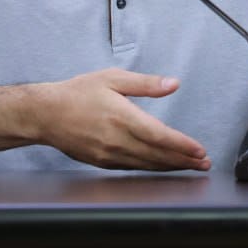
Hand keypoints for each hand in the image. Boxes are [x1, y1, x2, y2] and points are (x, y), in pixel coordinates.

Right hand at [35, 68, 210, 170]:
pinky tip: (163, 167)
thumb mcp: (113, 78)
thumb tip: (173, 84)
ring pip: (146, 165)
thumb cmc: (78, 93)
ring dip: (170, 167)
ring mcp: (108, 154)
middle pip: (157, 155)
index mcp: (121, 117)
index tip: (199, 150)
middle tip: (203, 163)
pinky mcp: (102, 162)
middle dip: (183, 161)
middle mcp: (116, 140)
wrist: (45, 114)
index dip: (182, 145)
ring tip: (190, 167)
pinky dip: (151, 169)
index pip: (159, 136)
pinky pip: (132, 168)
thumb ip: (146, 84)